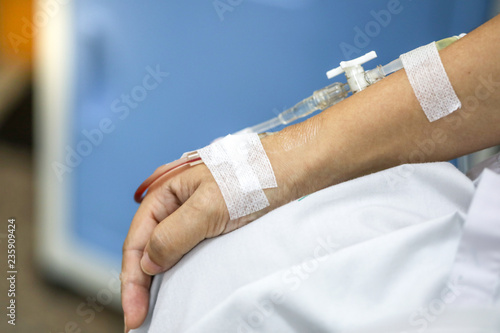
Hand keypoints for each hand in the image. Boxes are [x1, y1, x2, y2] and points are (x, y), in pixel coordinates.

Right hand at [121, 133, 304, 330]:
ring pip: (168, 251)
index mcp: (167, 191)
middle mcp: (178, 203)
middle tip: (140, 317)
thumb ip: (174, 234)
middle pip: (148, 247)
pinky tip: (182, 285)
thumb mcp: (210, 205)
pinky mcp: (217, 224)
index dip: (132, 279)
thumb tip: (148, 263)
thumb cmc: (257, 174)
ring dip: (160, 279)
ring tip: (155, 307)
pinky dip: (182, 270)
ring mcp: (198, 214)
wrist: (297, 168)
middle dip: (141, 283)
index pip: (137, 240)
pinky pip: (191, 250)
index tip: (134, 312)